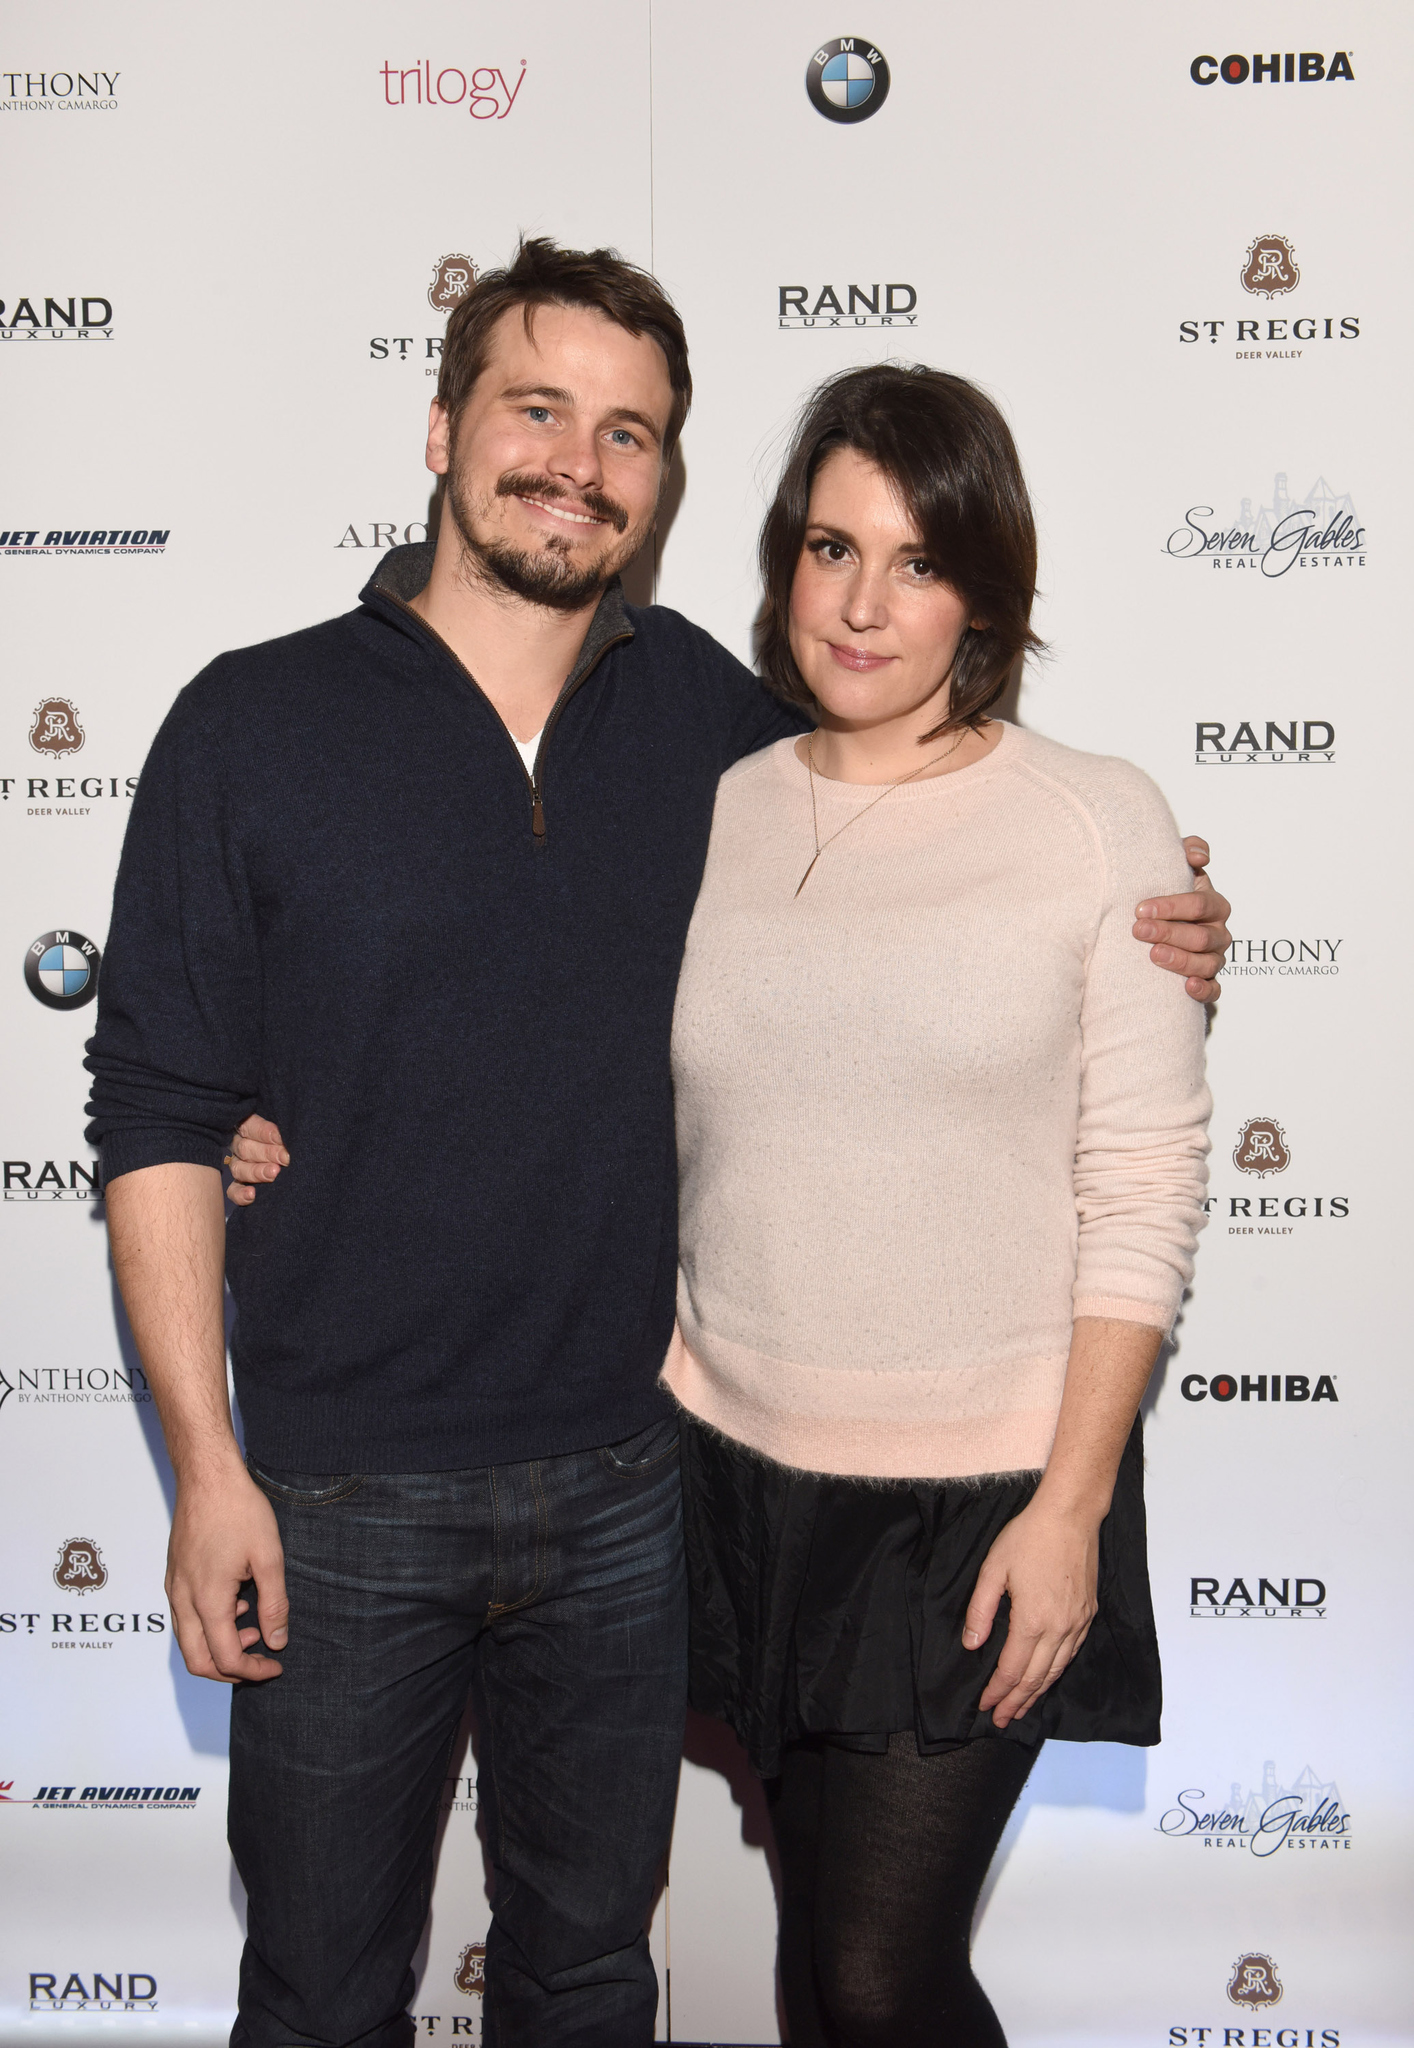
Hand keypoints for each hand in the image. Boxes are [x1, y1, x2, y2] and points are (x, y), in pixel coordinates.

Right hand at [166, 1460, 288, 1681]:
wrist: (207, 1476)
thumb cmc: (238, 1510)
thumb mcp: (269, 1558)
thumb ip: (274, 1604)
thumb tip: (277, 1641)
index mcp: (208, 1600)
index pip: (225, 1658)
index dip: (253, 1670)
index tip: (276, 1664)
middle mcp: (183, 1599)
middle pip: (196, 1661)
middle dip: (229, 1671)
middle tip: (260, 1659)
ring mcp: (174, 1587)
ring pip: (187, 1640)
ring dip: (217, 1647)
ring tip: (252, 1625)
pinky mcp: (174, 1576)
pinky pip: (184, 1617)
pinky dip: (208, 1626)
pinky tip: (236, 1603)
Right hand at [226, 1114, 288, 1205]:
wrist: (300, 1166)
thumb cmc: (290, 1144)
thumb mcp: (285, 1134)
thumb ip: (281, 1133)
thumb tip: (283, 1136)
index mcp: (248, 1127)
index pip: (249, 1126)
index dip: (263, 1132)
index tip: (279, 1138)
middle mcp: (239, 1146)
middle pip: (244, 1148)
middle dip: (267, 1153)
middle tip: (284, 1158)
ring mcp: (237, 1167)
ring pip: (238, 1169)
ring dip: (257, 1172)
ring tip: (274, 1173)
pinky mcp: (238, 1187)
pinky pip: (232, 1191)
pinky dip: (240, 1194)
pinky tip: (252, 1194)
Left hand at [962, 1498, 1099, 1727]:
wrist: (1070, 1516)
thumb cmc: (1029, 1538)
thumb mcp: (993, 1569)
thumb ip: (981, 1610)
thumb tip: (973, 1644)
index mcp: (1032, 1621)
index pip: (1012, 1670)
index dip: (997, 1692)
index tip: (985, 1707)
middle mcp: (1059, 1629)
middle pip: (1036, 1678)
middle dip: (1017, 1702)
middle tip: (1002, 1720)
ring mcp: (1077, 1623)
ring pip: (1057, 1670)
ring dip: (1038, 1694)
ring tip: (1022, 1708)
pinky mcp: (1088, 1614)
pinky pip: (1072, 1654)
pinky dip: (1057, 1672)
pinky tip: (1048, 1677)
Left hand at [1134, 837, 1231, 1002]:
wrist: (1160, 924)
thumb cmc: (1166, 895)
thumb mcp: (1174, 870)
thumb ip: (1187, 851)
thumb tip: (1198, 855)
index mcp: (1213, 904)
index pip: (1199, 904)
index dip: (1172, 906)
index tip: (1140, 909)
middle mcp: (1218, 932)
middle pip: (1201, 936)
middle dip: (1169, 932)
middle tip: (1138, 930)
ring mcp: (1214, 957)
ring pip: (1207, 963)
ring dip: (1181, 960)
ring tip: (1154, 955)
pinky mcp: (1209, 981)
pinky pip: (1214, 989)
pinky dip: (1204, 989)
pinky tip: (1188, 987)